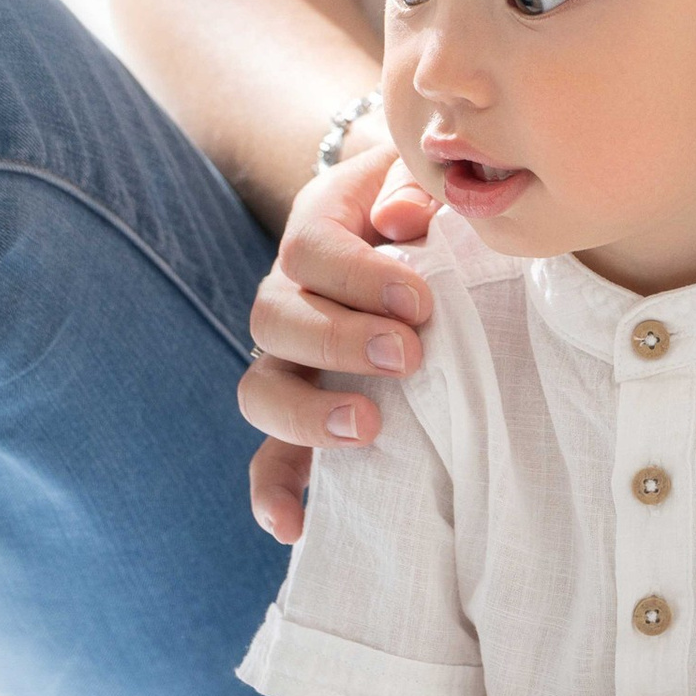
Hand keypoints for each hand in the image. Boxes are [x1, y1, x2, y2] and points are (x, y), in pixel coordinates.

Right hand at [238, 140, 436, 542]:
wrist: (428, 221)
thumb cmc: (434, 198)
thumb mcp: (426, 171)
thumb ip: (413, 184)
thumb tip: (396, 221)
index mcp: (318, 225)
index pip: (309, 248)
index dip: (360, 278)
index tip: (421, 303)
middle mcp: (292, 293)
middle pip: (273, 318)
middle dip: (337, 342)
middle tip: (408, 357)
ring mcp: (291, 359)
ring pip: (262, 390)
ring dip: (307, 414)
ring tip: (368, 427)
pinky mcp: (307, 411)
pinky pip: (272, 457)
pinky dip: (275, 490)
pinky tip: (295, 525)